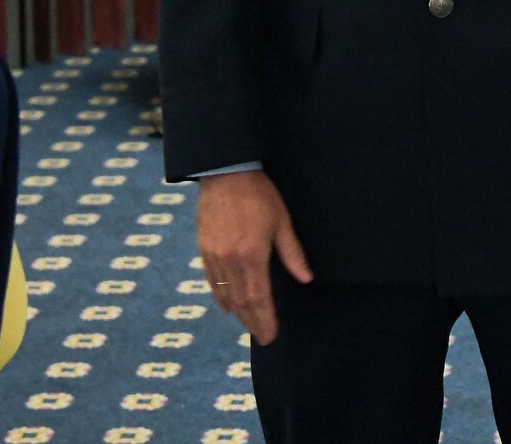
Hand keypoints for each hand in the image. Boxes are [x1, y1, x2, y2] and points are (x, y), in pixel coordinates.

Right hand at [196, 170, 311, 344]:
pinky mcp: (204, 249)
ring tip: (249, 325)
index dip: (265, 319)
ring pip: (225, 294)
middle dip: (253, 322)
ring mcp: (214, 256)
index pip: (259, 297)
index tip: (271, 335)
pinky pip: (211, 281)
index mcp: (253, 255)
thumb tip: (306, 279)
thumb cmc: (260, 195)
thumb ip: (292, 254)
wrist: (226, 173)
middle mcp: (231, 260)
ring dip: (238, 313)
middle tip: (263, 337)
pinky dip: (220, 297)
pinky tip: (228, 306)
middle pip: (241, 301)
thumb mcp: (282, 222)